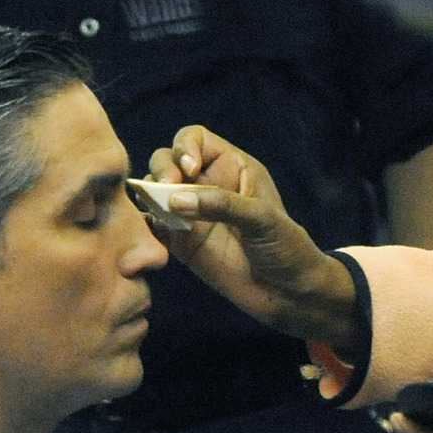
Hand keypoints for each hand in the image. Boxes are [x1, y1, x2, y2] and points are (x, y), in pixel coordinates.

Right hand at [144, 125, 362, 357]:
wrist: (288, 293)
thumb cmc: (286, 247)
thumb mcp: (261, 218)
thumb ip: (221, 204)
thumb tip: (174, 200)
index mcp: (231, 168)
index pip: (196, 139)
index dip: (184, 146)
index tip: (188, 168)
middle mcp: (206, 186)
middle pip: (167, 161)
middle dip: (161, 169)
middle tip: (164, 189)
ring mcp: (191, 214)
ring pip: (154, 191)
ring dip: (148, 196)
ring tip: (158, 212)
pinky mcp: (180, 242)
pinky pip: (153, 226)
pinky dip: (144, 225)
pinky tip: (146, 231)